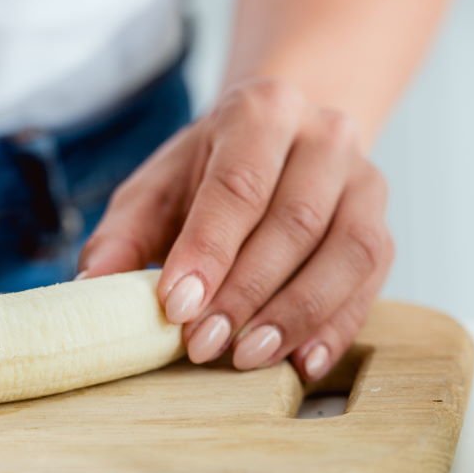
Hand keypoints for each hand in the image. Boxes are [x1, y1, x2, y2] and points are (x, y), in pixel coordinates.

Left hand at [78, 78, 393, 381]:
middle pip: (293, 222)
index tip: (176, 306)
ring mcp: (364, 179)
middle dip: (245, 292)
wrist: (283, 142)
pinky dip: (338, 326)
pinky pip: (372, 280)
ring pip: (345, 251)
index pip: (237, 187)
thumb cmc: (209, 171)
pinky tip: (303, 361)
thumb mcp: (156, 188)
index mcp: (260, 111)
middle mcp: (324, 136)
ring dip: (296, 314)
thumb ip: (123, 234)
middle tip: (203, 344)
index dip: (208, 251)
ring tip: (247, 356)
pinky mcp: (383, 223)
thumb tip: (90, 285)